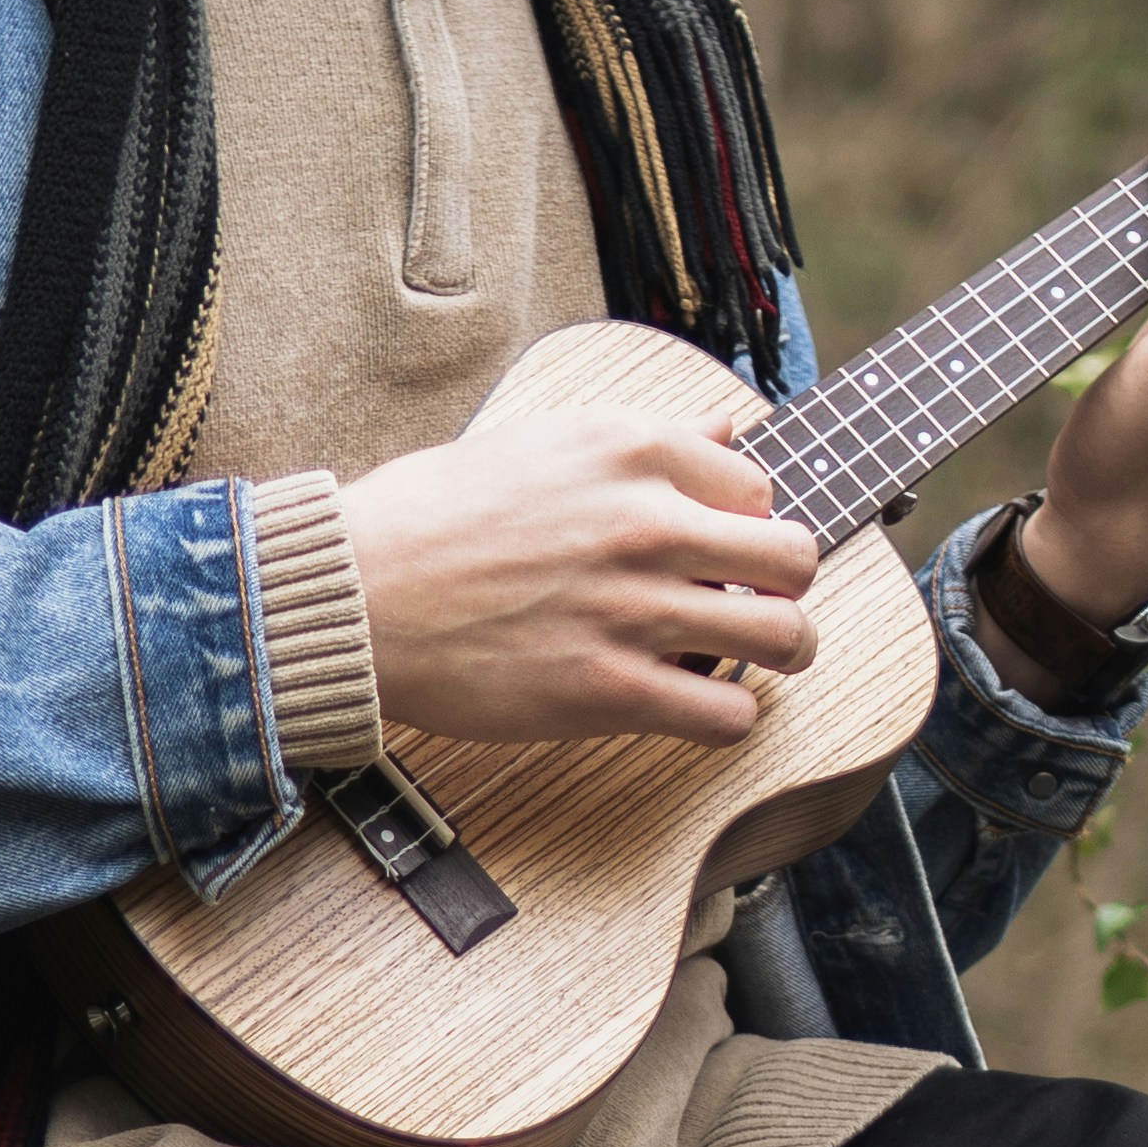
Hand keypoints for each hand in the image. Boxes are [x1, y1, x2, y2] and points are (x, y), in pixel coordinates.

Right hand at [337, 397, 816, 748]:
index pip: (754, 485)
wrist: (354, 596)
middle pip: (793, 558)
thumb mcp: (542, 443)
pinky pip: (729, 714)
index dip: (742, 524)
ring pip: (783, 636)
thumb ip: (644, 440)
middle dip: (785, 587)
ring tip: (750, 659)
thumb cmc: (427, 519)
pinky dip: (725, 718)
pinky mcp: (612, 688)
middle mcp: (645, 522)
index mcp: (629, 449)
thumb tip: (727, 428)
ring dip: (780, 653)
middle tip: (759, 606)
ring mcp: (634, 608)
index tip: (717, 549)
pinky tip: (692, 706)